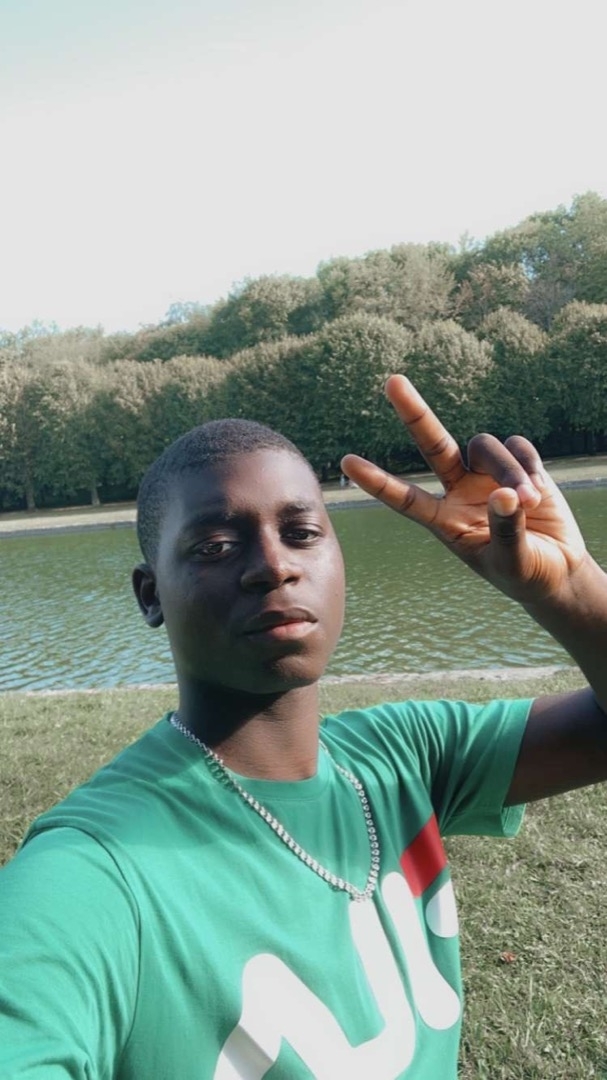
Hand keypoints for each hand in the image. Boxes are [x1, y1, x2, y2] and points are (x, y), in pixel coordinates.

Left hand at [341, 374, 586, 605]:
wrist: (557, 568)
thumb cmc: (525, 573)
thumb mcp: (512, 561)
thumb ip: (506, 530)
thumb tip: (504, 494)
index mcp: (445, 521)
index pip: (405, 499)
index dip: (378, 481)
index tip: (346, 463)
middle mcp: (459, 490)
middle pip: (433, 445)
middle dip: (414, 413)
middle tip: (391, 381)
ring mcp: (487, 474)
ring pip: (485, 447)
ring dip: (509, 470)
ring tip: (530, 502)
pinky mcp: (518, 463)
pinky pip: (517, 446)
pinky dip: (528, 464)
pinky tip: (540, 493)